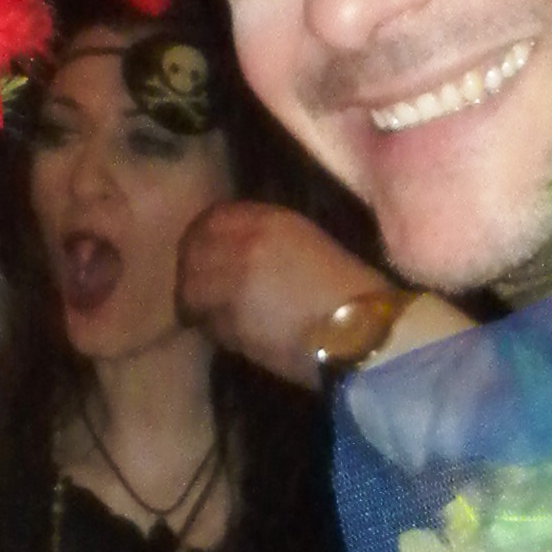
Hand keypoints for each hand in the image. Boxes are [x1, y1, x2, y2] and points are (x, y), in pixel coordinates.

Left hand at [174, 202, 396, 385]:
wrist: (360, 333)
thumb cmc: (347, 289)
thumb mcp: (307, 243)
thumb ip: (266, 238)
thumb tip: (232, 249)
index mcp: (269, 220)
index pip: (212, 219)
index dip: (202, 236)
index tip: (203, 251)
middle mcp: (244, 246)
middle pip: (192, 252)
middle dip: (191, 269)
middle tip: (196, 286)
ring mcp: (233, 285)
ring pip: (191, 290)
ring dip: (195, 302)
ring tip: (207, 313)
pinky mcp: (231, 324)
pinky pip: (207, 322)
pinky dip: (210, 327)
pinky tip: (226, 331)